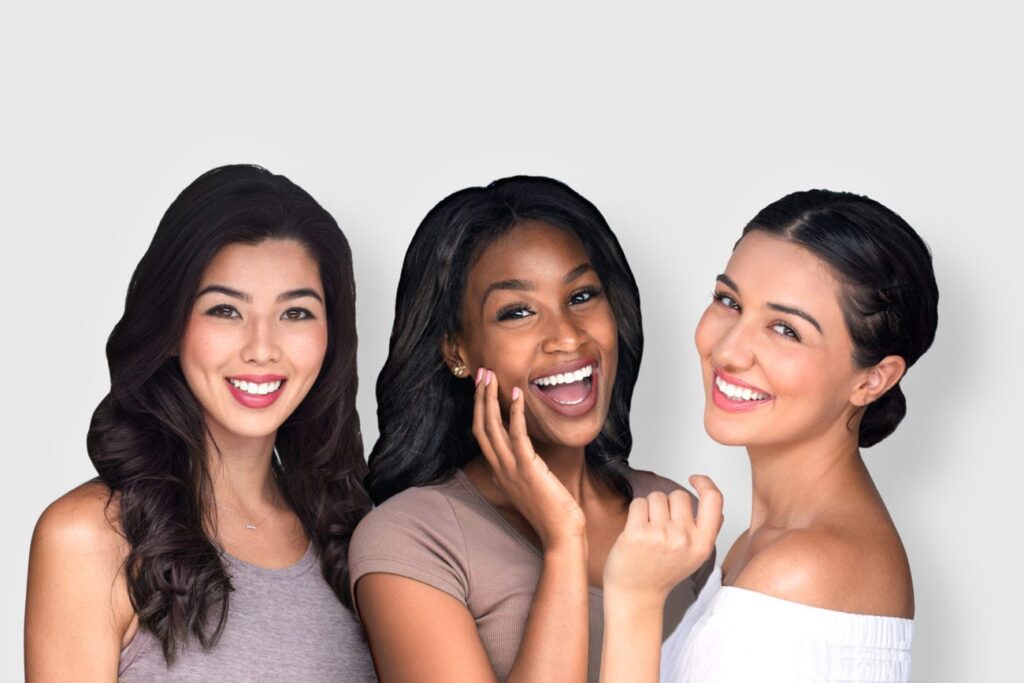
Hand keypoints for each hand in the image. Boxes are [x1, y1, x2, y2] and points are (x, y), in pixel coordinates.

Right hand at [472, 368, 586, 548]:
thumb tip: (528, 453)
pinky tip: (517, 395)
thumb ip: (525, 469)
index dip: (479, 409)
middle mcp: (501, 469)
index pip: (482, 435)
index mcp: (501, 472)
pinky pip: (517, 435)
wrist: (562, 535)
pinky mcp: (528, 468)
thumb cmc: (553, 512)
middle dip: (479, 398)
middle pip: (480, 426)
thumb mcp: (532, 486)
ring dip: (490, 399)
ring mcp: (512, 469)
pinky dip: (514, 413)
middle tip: (481, 373)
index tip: (483, 388)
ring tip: (491, 376)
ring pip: (491, 427)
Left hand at [603, 476, 722, 601]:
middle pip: (678, 495)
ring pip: (656, 497)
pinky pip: (638, 503)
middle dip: (668, 504)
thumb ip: (706, 530)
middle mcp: (684, 539)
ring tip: (648, 531)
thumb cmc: (662, 573)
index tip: (695, 479)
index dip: (706, 483)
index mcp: (702, 544)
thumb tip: (715, 504)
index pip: (714, 500)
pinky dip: (635, 512)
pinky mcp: (637, 533)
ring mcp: (661, 536)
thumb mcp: (695, 556)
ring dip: (650, 508)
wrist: (636, 594)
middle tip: (661, 526)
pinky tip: (636, 531)